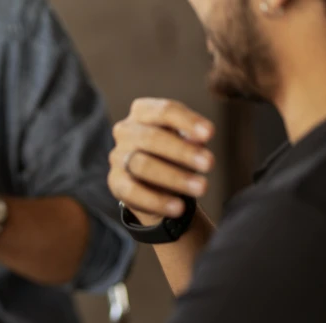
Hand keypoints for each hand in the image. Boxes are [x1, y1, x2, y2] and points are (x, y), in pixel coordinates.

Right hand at [108, 98, 214, 225]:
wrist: (156, 183)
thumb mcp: (185, 139)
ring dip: (175, 177)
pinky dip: (157, 201)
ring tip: (201, 187)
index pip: (165, 111)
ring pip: (142, 165)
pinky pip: (133, 192)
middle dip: (182, 152)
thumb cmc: (174, 153)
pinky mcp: (115, 182)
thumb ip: (191, 136)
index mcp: (143, 111)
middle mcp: (126, 130)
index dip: (188, 122)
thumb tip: (200, 138)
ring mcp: (117, 157)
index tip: (210, 134)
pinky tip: (178, 207)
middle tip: (209, 164)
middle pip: (152, 138)